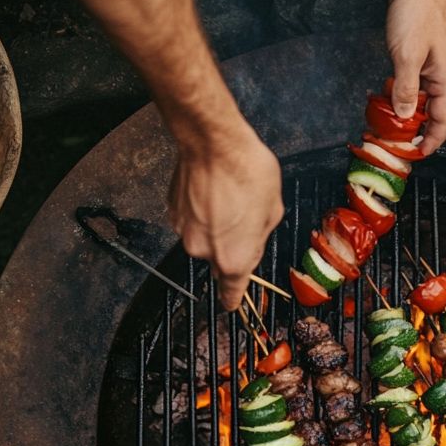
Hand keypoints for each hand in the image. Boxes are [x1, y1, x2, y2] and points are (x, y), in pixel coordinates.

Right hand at [168, 124, 283, 311]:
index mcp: (234, 259)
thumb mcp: (273, 211)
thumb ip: (259, 238)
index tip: (233, 303)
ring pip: (203, 239)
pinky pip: (190, 220)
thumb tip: (251, 243)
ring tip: (228, 199)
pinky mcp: (172, 211)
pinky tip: (212, 192)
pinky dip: (200, 212)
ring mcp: (184, 232)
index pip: (230, 293)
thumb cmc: (247, 173)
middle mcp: (204, 251)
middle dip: (230, 248)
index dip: (234, 299)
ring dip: (215, 227)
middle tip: (243, 220)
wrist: (213, 142)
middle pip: (218, 261)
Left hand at [385, 0, 445, 154]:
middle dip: (416, 130)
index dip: (432, 141)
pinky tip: (386, 94)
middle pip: (434, 112)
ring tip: (387, 123)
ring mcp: (434, 64)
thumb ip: (406, 89)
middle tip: (395, 142)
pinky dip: (402, 92)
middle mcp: (444, 74)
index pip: (444, 121)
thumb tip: (405, 116)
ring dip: (407, 111)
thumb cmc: (418, 12)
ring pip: (423, 97)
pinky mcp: (423, 54)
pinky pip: (415, 82)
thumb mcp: (406, 55)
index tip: (416, 154)